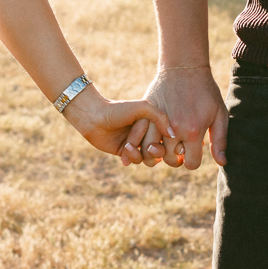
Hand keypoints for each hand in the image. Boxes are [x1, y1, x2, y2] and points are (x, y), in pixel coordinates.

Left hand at [61, 86, 175, 164]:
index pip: (168, 138)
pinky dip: (131, 158)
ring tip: (128, 146)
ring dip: (139, 155)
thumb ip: (161, 118)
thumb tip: (172, 135)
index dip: (164, 143)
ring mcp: (138, 143)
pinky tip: (124, 154)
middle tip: (147, 146)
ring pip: (149, 159)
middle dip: (153, 151)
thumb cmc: (119, 109)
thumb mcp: (143, 108)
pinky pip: (136, 161)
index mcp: (154, 122)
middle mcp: (148, 133)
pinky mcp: (127, 152)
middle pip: (160, 151)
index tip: (158, 141)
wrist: (95, 117)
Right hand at [140, 65, 227, 170]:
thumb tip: (222, 163)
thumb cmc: (206, 91)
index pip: (191, 163)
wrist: (185, 66)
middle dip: (176, 156)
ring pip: (151, 151)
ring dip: (158, 150)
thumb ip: (220, 141)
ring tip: (165, 143)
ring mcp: (157, 121)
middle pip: (170, 160)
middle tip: (181, 147)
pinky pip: (139, 135)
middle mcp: (173, 130)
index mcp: (193, 132)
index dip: (193, 160)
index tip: (194, 152)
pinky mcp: (146, 112)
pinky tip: (152, 135)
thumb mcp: (219, 114)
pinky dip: (144, 139)